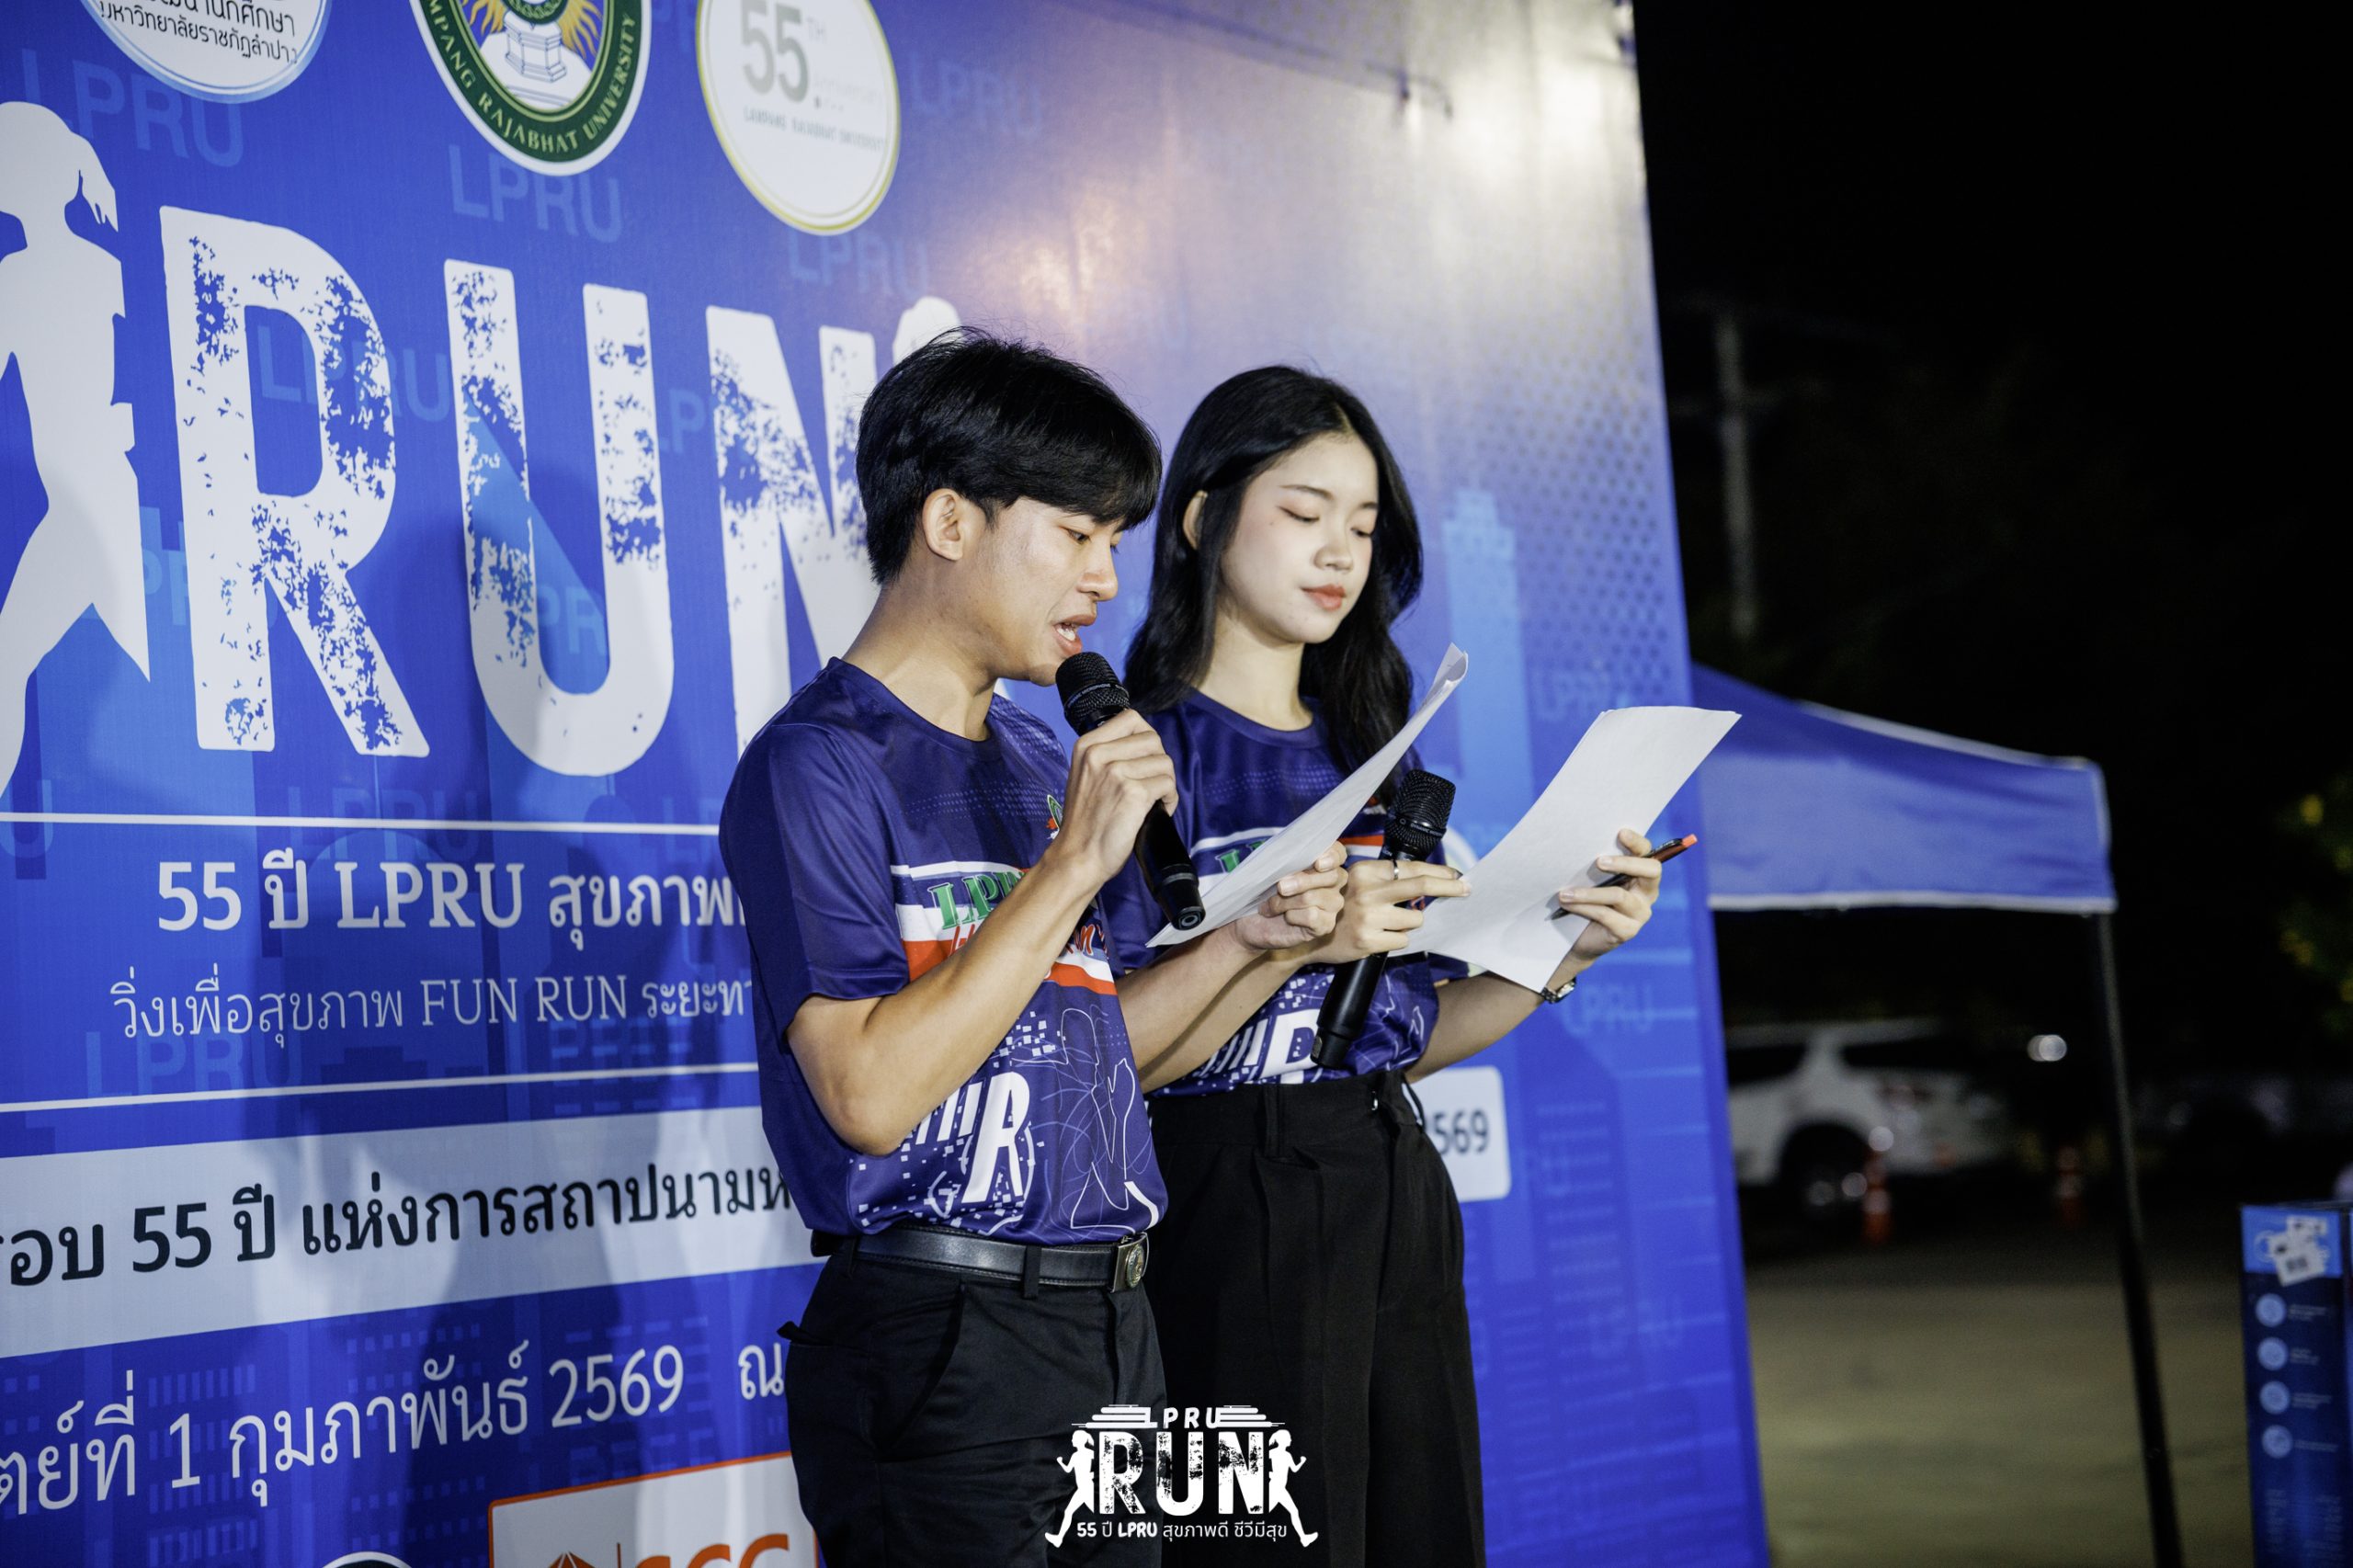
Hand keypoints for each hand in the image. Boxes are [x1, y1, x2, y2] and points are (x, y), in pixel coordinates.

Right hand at [1046, 710, 1177, 889]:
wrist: (1078, 855)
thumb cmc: (1085, 820)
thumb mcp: (1085, 775)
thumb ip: (1107, 755)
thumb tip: (1143, 744)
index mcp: (1086, 745)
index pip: (1131, 719)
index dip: (1146, 739)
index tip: (1144, 760)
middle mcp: (1099, 754)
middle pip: (1153, 740)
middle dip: (1159, 762)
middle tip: (1152, 784)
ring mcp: (1116, 772)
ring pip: (1164, 762)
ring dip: (1166, 782)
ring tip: (1155, 800)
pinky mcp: (1133, 793)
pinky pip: (1168, 784)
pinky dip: (1169, 799)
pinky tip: (1158, 810)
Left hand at [1229, 844, 1348, 954]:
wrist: (1255, 920)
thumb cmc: (1266, 890)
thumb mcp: (1272, 870)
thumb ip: (1285, 859)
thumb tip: (1288, 853)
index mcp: (1324, 863)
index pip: (1338, 853)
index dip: (1332, 857)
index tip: (1318, 863)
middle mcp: (1334, 883)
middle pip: (1330, 876)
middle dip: (1301, 881)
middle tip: (1280, 887)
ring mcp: (1333, 905)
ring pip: (1313, 897)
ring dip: (1285, 901)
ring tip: (1271, 906)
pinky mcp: (1326, 925)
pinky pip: (1311, 916)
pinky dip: (1291, 916)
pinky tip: (1285, 917)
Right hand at [1288, 855, 1468, 966]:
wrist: (1311, 938)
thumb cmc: (1343, 908)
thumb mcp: (1361, 884)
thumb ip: (1391, 880)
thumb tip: (1435, 879)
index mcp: (1366, 871)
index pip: (1412, 868)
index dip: (1440, 872)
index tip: (1458, 876)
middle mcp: (1367, 890)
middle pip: (1422, 886)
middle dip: (1450, 887)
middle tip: (1468, 889)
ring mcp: (1368, 916)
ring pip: (1415, 919)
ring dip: (1409, 923)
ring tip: (1388, 924)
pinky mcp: (1369, 940)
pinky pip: (1403, 940)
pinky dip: (1396, 940)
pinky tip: (1379, 937)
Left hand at [1558, 828, 1661, 963]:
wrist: (1580, 936)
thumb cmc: (1588, 899)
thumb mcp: (1595, 879)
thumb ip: (1599, 864)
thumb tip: (1581, 841)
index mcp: (1643, 874)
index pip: (1648, 853)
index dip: (1638, 842)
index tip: (1620, 833)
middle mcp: (1648, 893)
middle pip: (1651, 871)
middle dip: (1625, 863)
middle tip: (1598, 861)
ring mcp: (1640, 913)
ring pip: (1619, 895)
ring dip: (1589, 893)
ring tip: (1565, 893)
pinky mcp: (1627, 931)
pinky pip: (1605, 915)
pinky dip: (1583, 907)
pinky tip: (1566, 903)